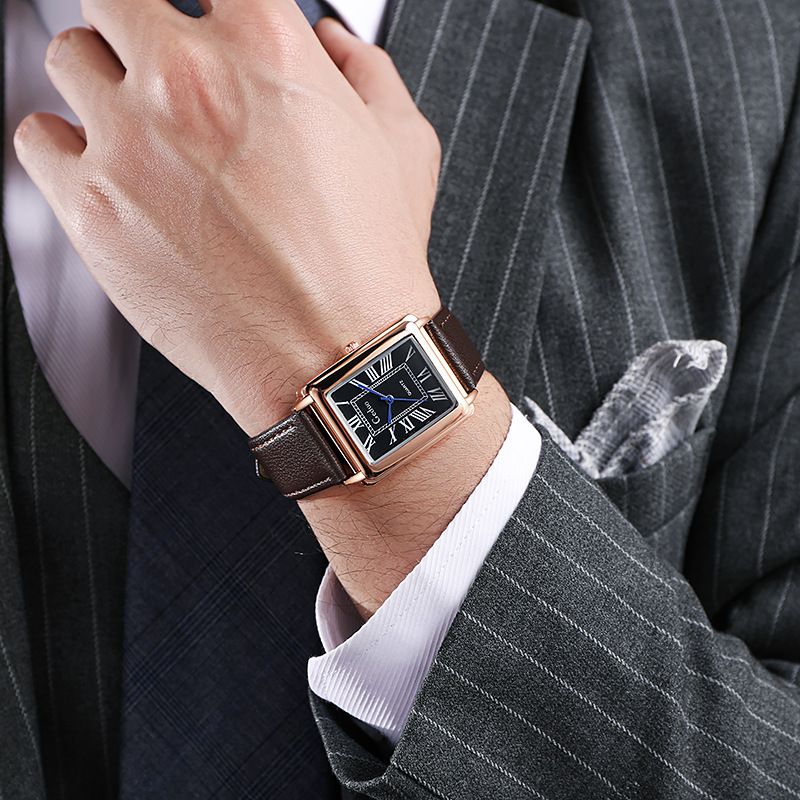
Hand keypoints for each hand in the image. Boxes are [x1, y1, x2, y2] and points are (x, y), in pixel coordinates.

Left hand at [16, 0, 511, 616]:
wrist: (336, 358)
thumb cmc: (370, 264)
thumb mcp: (404, 147)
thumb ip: (365, 70)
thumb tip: (333, 43)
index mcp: (266, 47)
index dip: (212, 8)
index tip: (205, 22)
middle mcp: (186, 80)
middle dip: (144, 28)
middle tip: (167, 71)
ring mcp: (129, 143)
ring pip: (70, 57)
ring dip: (104, 83)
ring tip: (141, 130)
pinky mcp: (89, 210)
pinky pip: (35, 139)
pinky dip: (63, 146)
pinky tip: (106, 171)